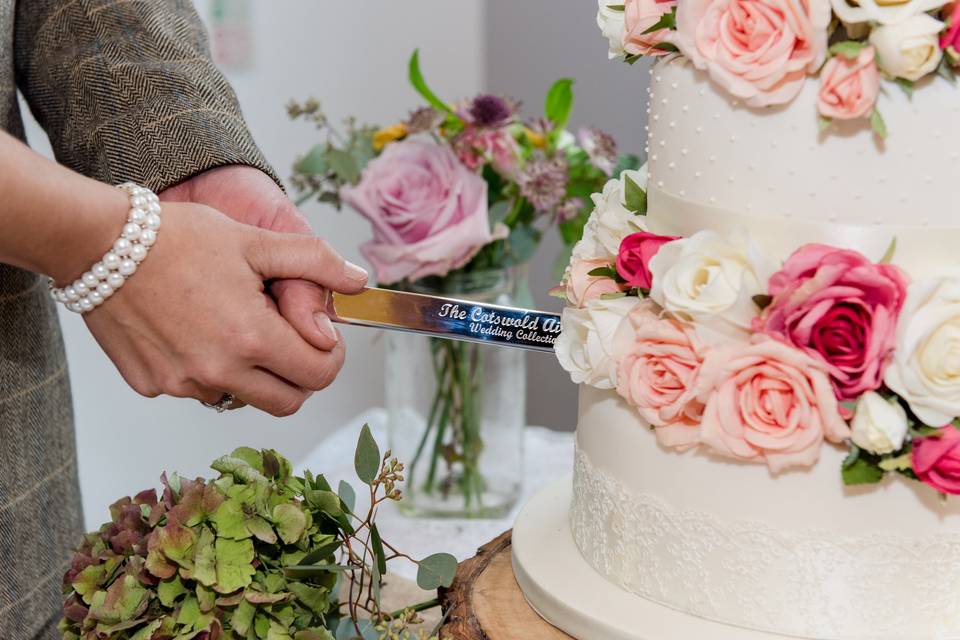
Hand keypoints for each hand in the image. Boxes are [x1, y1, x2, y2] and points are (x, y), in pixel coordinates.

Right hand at [83, 202, 367, 415]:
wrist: (98, 245)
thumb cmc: (177, 238)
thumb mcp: (254, 240)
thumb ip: (314, 261)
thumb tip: (360, 280)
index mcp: (251, 336)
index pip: (318, 375)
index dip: (330, 356)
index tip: (321, 337)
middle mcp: (218, 371)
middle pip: (287, 401)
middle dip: (299, 376)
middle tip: (287, 339)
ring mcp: (182, 383)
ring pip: (242, 397)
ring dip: (252, 373)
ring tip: (234, 324)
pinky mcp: (152, 384)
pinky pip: (197, 389)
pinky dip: (208, 369)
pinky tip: (193, 329)